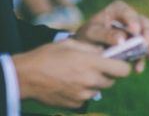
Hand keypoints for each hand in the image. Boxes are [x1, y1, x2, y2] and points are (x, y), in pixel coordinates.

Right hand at [12, 39, 129, 108]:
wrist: (25, 76)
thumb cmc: (48, 55)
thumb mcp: (72, 44)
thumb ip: (92, 48)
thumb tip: (106, 51)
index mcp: (92, 64)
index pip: (123, 70)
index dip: (123, 66)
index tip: (118, 62)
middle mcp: (90, 81)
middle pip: (112, 81)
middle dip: (108, 74)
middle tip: (96, 67)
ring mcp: (82, 95)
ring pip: (99, 90)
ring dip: (95, 83)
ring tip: (80, 74)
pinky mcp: (73, 105)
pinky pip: (85, 99)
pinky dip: (83, 92)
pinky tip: (70, 84)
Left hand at [74, 0, 148, 71]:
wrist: (83, 49)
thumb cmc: (86, 36)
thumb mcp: (92, 34)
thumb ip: (106, 34)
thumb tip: (123, 40)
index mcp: (117, 9)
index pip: (127, 12)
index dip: (133, 21)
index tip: (135, 31)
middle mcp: (130, 18)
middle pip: (143, 22)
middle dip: (148, 33)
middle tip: (147, 43)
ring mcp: (134, 32)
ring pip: (147, 36)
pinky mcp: (135, 46)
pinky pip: (142, 51)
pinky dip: (142, 60)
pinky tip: (138, 69)